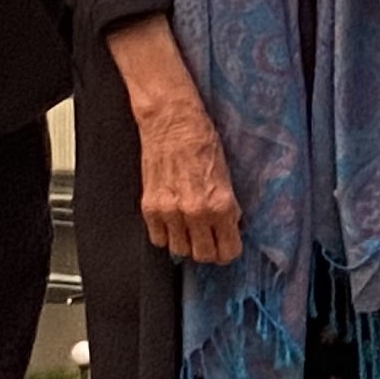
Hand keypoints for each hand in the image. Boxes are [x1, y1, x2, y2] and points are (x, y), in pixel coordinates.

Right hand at [133, 95, 243, 265]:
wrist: (172, 122)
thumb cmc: (203, 142)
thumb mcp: (228, 176)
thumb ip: (228, 207)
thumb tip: (230, 228)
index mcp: (221, 205)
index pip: (228, 252)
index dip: (229, 251)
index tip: (227, 246)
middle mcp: (195, 212)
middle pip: (203, 256)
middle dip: (209, 249)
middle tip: (209, 237)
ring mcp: (170, 212)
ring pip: (180, 251)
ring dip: (186, 242)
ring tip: (190, 227)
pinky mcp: (150, 207)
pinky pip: (158, 239)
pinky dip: (165, 234)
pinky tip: (172, 221)